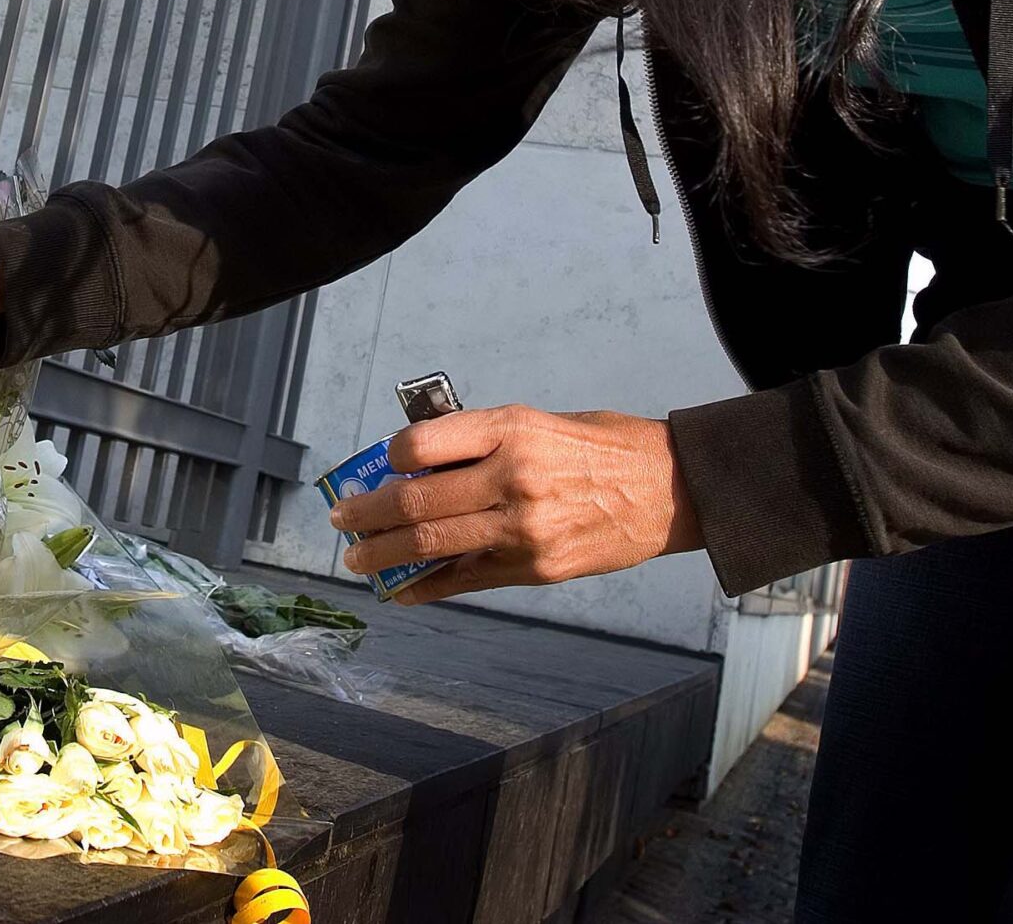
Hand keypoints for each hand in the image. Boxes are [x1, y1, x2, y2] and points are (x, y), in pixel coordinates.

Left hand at [326, 407, 702, 604]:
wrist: (671, 488)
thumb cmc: (604, 446)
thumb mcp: (540, 422)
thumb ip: (483, 442)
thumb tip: (421, 465)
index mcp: (511, 429)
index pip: (420, 444)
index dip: (389, 458)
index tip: (379, 466)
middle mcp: (512, 476)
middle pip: (416, 499)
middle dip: (368, 514)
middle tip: (342, 520)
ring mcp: (524, 527)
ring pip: (433, 542)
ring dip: (385, 554)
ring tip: (358, 559)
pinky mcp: (537, 567)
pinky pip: (468, 578)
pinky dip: (428, 586)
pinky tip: (402, 589)